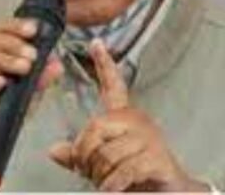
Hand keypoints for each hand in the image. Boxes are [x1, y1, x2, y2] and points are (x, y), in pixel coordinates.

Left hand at [48, 39, 208, 191]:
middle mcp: (138, 122)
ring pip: (106, 155)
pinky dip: (113, 186)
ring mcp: (149, 139)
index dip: (104, 65)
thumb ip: (80, 155)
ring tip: (110, 183)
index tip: (97, 44)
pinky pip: (122, 171)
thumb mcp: (104, 165)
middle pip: (95, 128)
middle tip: (91, 173)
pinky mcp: (156, 158)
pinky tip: (117, 189)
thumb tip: (54, 150)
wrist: (170, 193)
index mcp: (126, 119)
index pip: (114, 86)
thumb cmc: (138, 178)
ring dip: (101, 177)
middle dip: (85, 156)